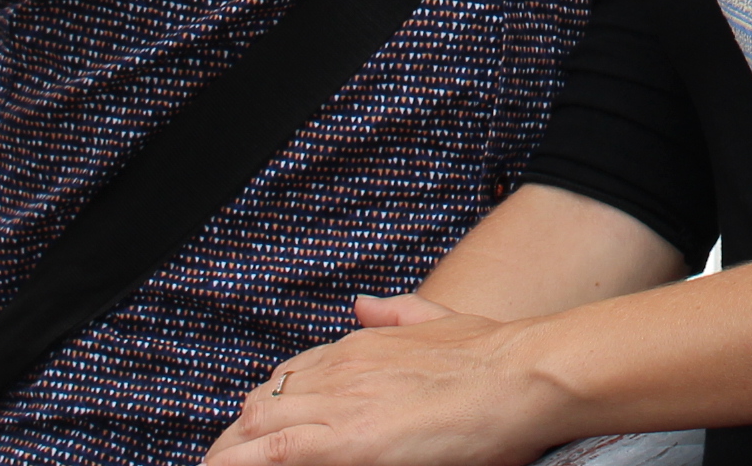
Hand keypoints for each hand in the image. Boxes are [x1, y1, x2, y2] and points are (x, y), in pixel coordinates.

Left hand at [207, 306, 565, 465]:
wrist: (524, 373)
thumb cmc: (498, 357)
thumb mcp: (441, 322)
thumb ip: (397, 312)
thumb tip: (361, 303)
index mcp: (360, 343)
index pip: (289, 376)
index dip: (267, 409)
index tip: (258, 434)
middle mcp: (340, 367)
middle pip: (260, 403)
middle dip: (238, 437)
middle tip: (227, 462)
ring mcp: (339, 403)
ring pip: (254, 427)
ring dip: (231, 453)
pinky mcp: (345, 442)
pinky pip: (270, 455)